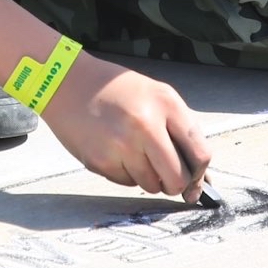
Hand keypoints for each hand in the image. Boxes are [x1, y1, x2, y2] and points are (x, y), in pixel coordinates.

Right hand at [39, 53, 212, 201]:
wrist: (66, 82)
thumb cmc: (116, 90)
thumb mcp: (157, 95)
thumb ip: (181, 131)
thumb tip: (201, 179)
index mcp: (166, 105)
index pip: (200, 154)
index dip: (200, 174)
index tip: (196, 180)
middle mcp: (146, 126)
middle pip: (177, 179)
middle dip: (176, 185)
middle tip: (167, 177)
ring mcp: (121, 145)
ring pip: (151, 185)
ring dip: (148, 178)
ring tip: (134, 152)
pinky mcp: (100, 161)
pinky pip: (127, 183)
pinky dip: (126, 174)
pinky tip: (115, 151)